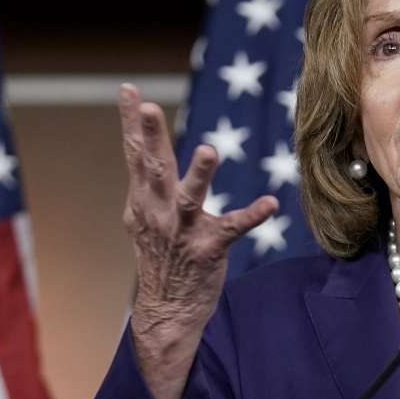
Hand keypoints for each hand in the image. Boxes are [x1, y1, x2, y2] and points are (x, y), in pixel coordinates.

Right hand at [118, 84, 277, 398]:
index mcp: (143, 199)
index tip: (128, 89)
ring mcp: (183, 230)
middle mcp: (158, 211)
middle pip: (154, 167)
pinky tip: (271, 203)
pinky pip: (233, 227)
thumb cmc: (159, 257)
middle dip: (151, 137)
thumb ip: (145, 184)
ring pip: (189, 196)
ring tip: (209, 151)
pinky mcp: (208, 249)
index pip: (135, 154)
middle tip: (148, 107)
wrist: (167, 308)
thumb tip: (139, 149)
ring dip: (199, 174)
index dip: (131, 122)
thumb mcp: (143, 217)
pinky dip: (253, 215)